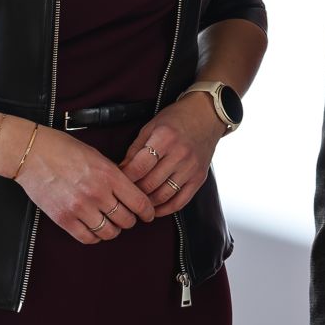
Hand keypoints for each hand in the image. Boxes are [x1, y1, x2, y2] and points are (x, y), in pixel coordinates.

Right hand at [11, 124, 154, 243]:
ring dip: (112, 230)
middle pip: (126, 220)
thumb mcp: (98, 156)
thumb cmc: (64, 150)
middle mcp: (97, 193)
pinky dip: (94, 237)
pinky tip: (94, 229)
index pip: (139, 202)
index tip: (149, 215)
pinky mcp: (64, 219)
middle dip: (130, 220)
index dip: (148, 212)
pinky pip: (87, 238)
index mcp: (109, 175)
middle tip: (126, 216)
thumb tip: (130, 191)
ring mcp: (80, 208)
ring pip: (109, 232)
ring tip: (110, 223)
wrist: (33, 154)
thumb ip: (114, 175)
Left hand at [121, 91, 224, 217]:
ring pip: (163, 195)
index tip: (117, 181)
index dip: (125, 178)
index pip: (139, 167)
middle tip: (125, 193)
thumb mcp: (151, 126)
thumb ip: (135, 149)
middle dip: (134, 191)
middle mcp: (180, 154)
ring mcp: (191, 168)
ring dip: (147, 202)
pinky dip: (165, 209)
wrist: (207, 115)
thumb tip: (121, 171)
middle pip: (149, 184)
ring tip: (138, 201)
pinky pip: (181, 201)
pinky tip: (155, 208)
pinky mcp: (199, 178)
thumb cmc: (177, 118)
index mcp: (165, 138)